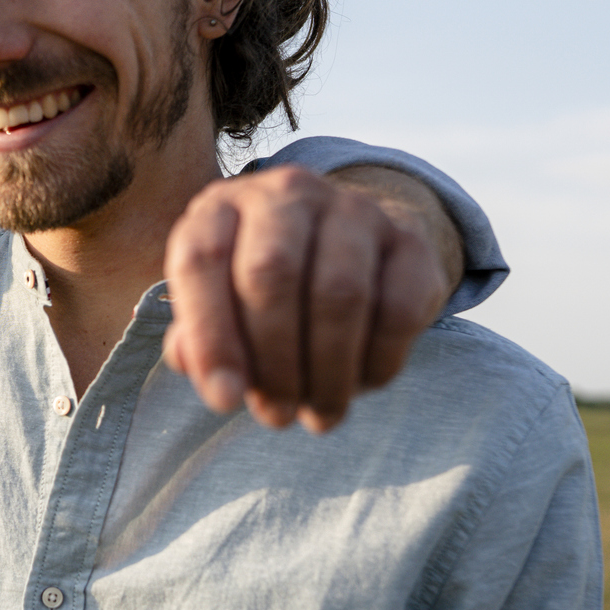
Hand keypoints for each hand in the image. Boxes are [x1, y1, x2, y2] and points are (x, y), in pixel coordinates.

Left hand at [162, 164, 460, 431]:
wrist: (351, 243)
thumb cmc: (264, 289)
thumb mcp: (220, 305)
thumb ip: (199, 341)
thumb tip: (212, 378)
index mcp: (222, 207)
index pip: (202, 260)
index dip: (210, 336)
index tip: (224, 400)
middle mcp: (286, 193)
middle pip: (272, 275)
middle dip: (274, 362)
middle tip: (277, 416)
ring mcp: (353, 208)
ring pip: (339, 294)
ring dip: (327, 372)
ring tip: (320, 414)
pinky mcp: (409, 237)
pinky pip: (397, 307)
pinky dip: (377, 361)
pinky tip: (361, 383)